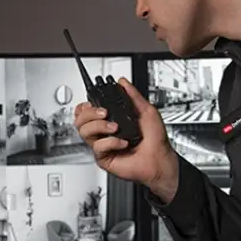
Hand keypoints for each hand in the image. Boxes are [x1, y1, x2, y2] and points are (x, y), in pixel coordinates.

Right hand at [73, 78, 178, 199]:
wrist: (160, 158)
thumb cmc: (155, 140)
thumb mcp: (147, 111)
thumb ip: (133, 95)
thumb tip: (123, 82)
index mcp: (111, 120)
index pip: (86, 111)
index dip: (85, 106)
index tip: (93, 102)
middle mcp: (104, 132)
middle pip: (80, 120)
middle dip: (90, 113)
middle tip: (105, 113)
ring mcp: (103, 145)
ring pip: (84, 132)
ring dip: (99, 126)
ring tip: (115, 127)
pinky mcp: (104, 157)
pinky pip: (98, 147)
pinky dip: (111, 142)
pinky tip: (122, 142)